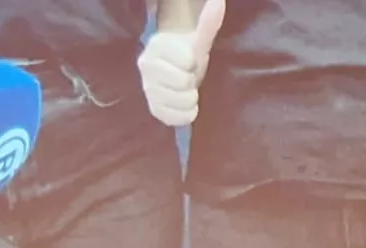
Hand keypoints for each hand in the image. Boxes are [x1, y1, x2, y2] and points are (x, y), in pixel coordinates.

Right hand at [137, 0, 225, 125]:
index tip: (188, 59)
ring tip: (186, 90)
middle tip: (187, 76)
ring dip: (191, 97)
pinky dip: (186, 113)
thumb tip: (218, 2)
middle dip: (192, 80)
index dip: (193, 61)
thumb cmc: (186, 54)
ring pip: (182, 100)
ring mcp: (148, 89)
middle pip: (184, 82)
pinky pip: (176, 118)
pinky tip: (185, 105)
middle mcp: (147, 66)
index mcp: (157, 45)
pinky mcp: (153, 109)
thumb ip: (207, 22)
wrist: (174, 71)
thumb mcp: (198, 39)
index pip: (187, 59)